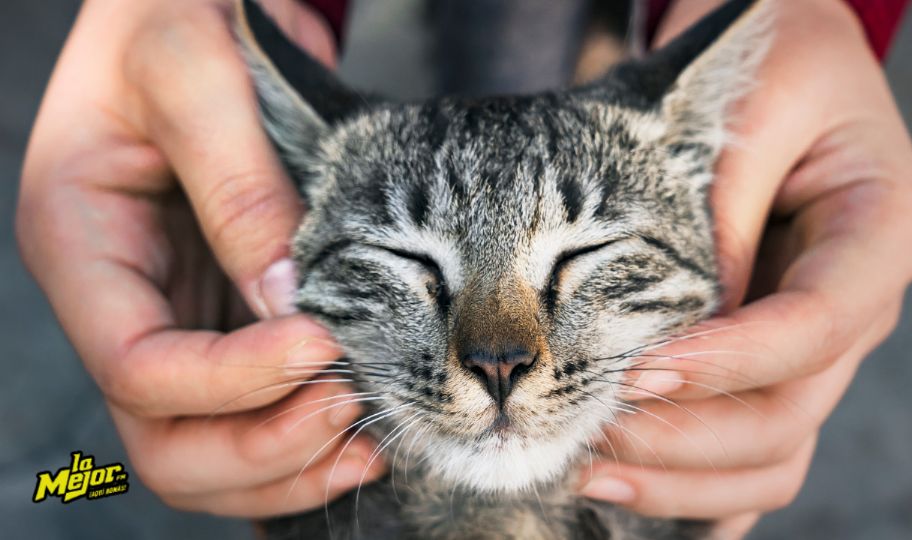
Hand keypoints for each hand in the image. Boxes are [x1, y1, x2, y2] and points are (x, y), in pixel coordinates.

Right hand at [17, 0, 383, 516]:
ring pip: (206, 447)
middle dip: (260, 445)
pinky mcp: (228, 316)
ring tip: (369, 437)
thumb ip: (236, 184)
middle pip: (164, 438)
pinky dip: (304, 440)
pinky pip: (252, 412)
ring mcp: (177, 316)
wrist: (194, 4)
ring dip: (286, 462)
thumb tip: (288, 302)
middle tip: (353, 408)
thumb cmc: (173, 12)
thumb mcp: (194, 71)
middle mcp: (122, 299)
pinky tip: (364, 430)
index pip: (138, 365)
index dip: (232, 380)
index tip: (325, 344)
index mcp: (81, 244)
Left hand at [579, 0, 911, 536]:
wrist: (776, 64)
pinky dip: (698, 486)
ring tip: (586, 472)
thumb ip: (720, 215)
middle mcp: (856, 305)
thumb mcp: (751, 106)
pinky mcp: (772, 361)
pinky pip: (752, 450)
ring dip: (682, 478)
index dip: (730, 361)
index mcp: (879, 235)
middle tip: (587, 430)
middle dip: (687, 435)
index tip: (638, 369)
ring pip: (772, 452)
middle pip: (789, 411)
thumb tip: (674, 331)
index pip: (816, 326)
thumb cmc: (770, 64)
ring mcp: (816, 345)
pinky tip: (633, 495)